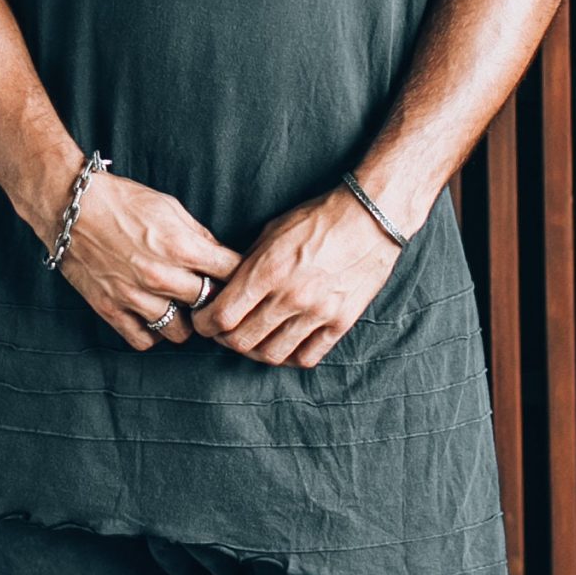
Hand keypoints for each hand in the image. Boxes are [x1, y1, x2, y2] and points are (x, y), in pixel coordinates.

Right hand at [55, 170, 244, 352]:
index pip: (230, 273)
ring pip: (181, 332)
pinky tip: (155, 318)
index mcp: (180, 246)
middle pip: (209, 305)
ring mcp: (135, 296)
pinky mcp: (111, 309)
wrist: (69, 207)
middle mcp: (161, 276)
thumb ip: (198, 235)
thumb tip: (220, 256)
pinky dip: (154, 333)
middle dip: (213, 299)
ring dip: (186, 321)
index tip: (233, 274)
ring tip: (182, 308)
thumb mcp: (169, 206)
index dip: (237, 274)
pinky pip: (144, 340)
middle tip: (210, 294)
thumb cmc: (120, 201)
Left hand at [187, 184, 407, 368]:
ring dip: (255, 351)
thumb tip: (226, 289)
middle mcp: (290, 296)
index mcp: (268, 271)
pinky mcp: (341, 322)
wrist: (370, 217)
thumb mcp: (272, 232)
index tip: (204, 321)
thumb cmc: (318, 218)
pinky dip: (290, 357)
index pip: (222, 316)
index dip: (205, 324)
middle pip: (242, 341)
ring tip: (254, 340)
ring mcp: (317, 313)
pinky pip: (307, 357)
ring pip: (272, 355)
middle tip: (225, 332)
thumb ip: (248, 265)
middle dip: (225, 340)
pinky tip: (285, 344)